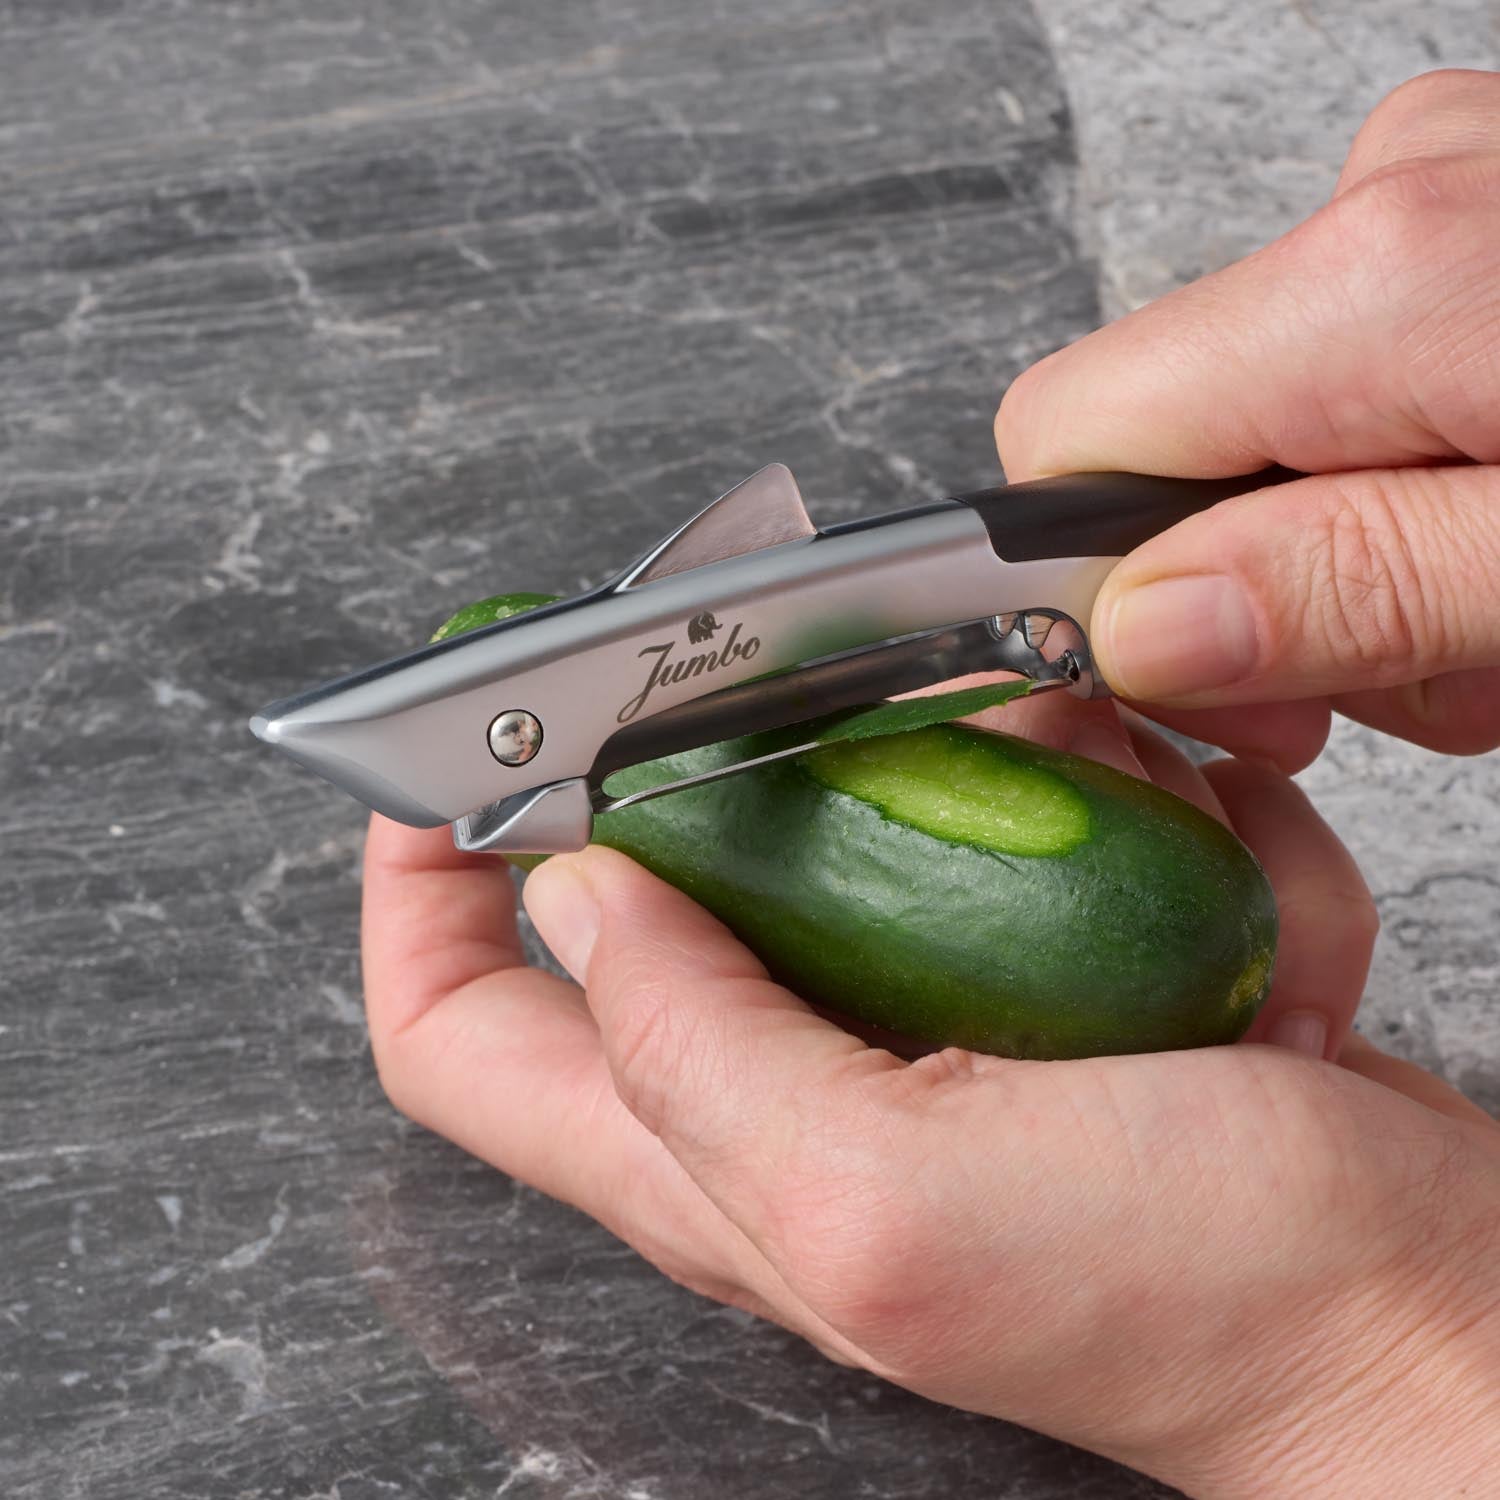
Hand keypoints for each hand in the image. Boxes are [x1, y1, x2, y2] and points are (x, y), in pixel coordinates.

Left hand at [361, 698, 1499, 1497]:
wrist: (1418, 1315)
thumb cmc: (1199, 1300)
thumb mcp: (894, 1196)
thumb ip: (696, 1053)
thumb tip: (575, 899)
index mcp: (706, 1157)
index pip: (458, 1033)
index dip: (420, 892)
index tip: (454, 764)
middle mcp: (786, 1089)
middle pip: (654, 885)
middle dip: (756, 772)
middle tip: (883, 718)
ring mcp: (917, 1021)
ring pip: (867, 820)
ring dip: (994, 783)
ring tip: (1126, 832)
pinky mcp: (1032, 976)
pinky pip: (1028, 831)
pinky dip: (1121, 824)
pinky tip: (1218, 905)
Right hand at [995, 68, 1499, 767]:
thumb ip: (1354, 587)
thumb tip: (1147, 626)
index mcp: (1379, 279)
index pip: (1063, 441)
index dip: (1086, 588)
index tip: (1193, 687)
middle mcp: (1383, 206)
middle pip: (1159, 452)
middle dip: (1248, 600)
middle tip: (1395, 676)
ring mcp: (1432, 207)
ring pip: (1255, 440)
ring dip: (1341, 567)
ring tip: (1483, 623)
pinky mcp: (1470, 237)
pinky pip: (1344, 396)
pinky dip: (1399, 500)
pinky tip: (1489, 543)